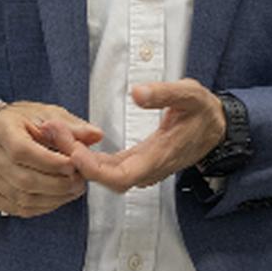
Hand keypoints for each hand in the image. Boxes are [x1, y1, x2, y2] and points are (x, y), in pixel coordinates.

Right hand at [0, 102, 102, 218]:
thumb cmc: (23, 123)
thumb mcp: (47, 114)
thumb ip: (72, 126)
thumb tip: (95, 135)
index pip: (22, 151)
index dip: (50, 162)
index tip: (72, 165)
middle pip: (23, 179)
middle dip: (57, 184)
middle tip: (79, 182)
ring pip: (22, 198)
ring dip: (53, 198)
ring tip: (72, 189)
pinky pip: (18, 208)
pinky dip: (42, 206)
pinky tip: (56, 197)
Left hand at [57, 80, 225, 193]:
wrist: (217, 129)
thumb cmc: (203, 112)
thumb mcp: (190, 95)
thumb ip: (165, 94)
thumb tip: (137, 93)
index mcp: (160, 157)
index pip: (122, 176)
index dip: (95, 169)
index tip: (74, 152)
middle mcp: (148, 169)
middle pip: (106, 177)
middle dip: (76, 159)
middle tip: (54, 132)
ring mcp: (142, 168)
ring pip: (105, 174)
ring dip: (79, 158)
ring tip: (56, 133)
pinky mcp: (137, 163)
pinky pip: (109, 167)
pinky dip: (89, 157)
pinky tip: (73, 141)